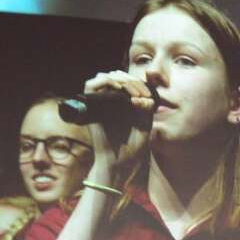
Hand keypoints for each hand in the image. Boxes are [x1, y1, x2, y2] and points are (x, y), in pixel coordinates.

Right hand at [80, 69, 155, 185]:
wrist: (118, 164)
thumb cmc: (132, 148)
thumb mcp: (145, 125)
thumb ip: (146, 109)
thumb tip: (140, 97)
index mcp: (124, 103)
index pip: (128, 81)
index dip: (139, 83)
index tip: (149, 96)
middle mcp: (110, 101)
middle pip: (117, 76)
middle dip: (132, 81)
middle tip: (143, 95)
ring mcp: (100, 103)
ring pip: (105, 76)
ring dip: (122, 80)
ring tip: (134, 93)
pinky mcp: (91, 107)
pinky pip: (91, 84)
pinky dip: (106, 81)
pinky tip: (119, 88)